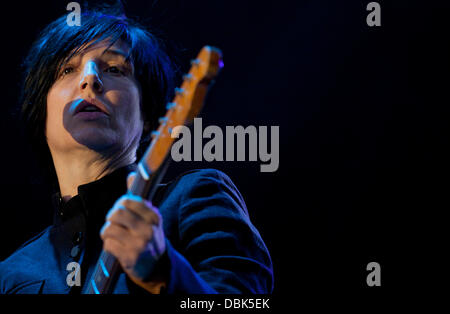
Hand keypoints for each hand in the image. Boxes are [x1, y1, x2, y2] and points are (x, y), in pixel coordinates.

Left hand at [100, 171, 166, 290]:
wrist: (157, 266)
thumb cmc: (150, 238)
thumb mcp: (149, 217)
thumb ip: (139, 198)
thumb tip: (132, 176)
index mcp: (153, 216)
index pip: (128, 201)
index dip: (120, 204)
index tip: (121, 210)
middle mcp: (148, 229)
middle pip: (116, 214)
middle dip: (111, 218)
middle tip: (114, 224)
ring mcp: (139, 244)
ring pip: (109, 229)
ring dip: (107, 233)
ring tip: (113, 236)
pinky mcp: (130, 257)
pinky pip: (108, 245)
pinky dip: (108, 245)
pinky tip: (115, 247)